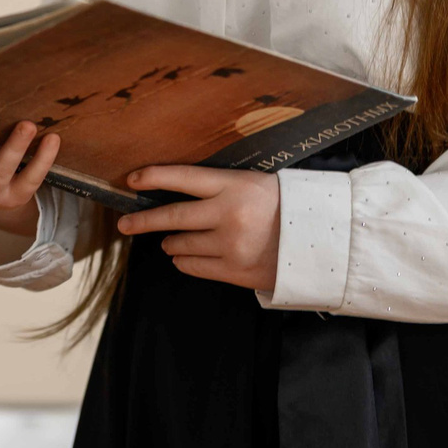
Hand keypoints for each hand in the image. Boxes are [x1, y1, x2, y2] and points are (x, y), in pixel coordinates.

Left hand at [117, 166, 280, 290]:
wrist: (323, 242)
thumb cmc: (288, 207)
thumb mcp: (256, 184)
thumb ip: (222, 187)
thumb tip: (181, 192)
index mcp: (235, 185)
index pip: (184, 177)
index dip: (154, 177)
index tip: (132, 180)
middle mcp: (229, 214)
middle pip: (173, 216)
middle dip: (144, 221)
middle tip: (124, 224)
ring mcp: (231, 245)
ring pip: (181, 245)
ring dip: (171, 243)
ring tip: (171, 241)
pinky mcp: (235, 271)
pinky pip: (194, 267)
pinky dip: (185, 261)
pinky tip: (186, 257)